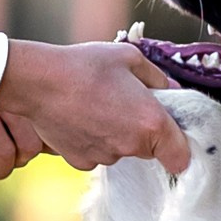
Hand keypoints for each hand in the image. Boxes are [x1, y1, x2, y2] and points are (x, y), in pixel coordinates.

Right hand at [0, 37, 190, 175]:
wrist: (39, 81)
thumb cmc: (86, 65)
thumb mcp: (130, 58)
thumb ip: (158, 78)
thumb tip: (170, 90)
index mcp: (152, 123)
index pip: (181, 157)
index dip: (179, 147)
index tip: (171, 136)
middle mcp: (131, 146)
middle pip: (149, 149)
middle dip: (144, 132)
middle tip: (125, 104)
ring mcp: (105, 157)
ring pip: (121, 150)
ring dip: (116, 135)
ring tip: (97, 106)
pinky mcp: (82, 162)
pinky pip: (97, 153)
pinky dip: (93, 140)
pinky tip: (81, 118)